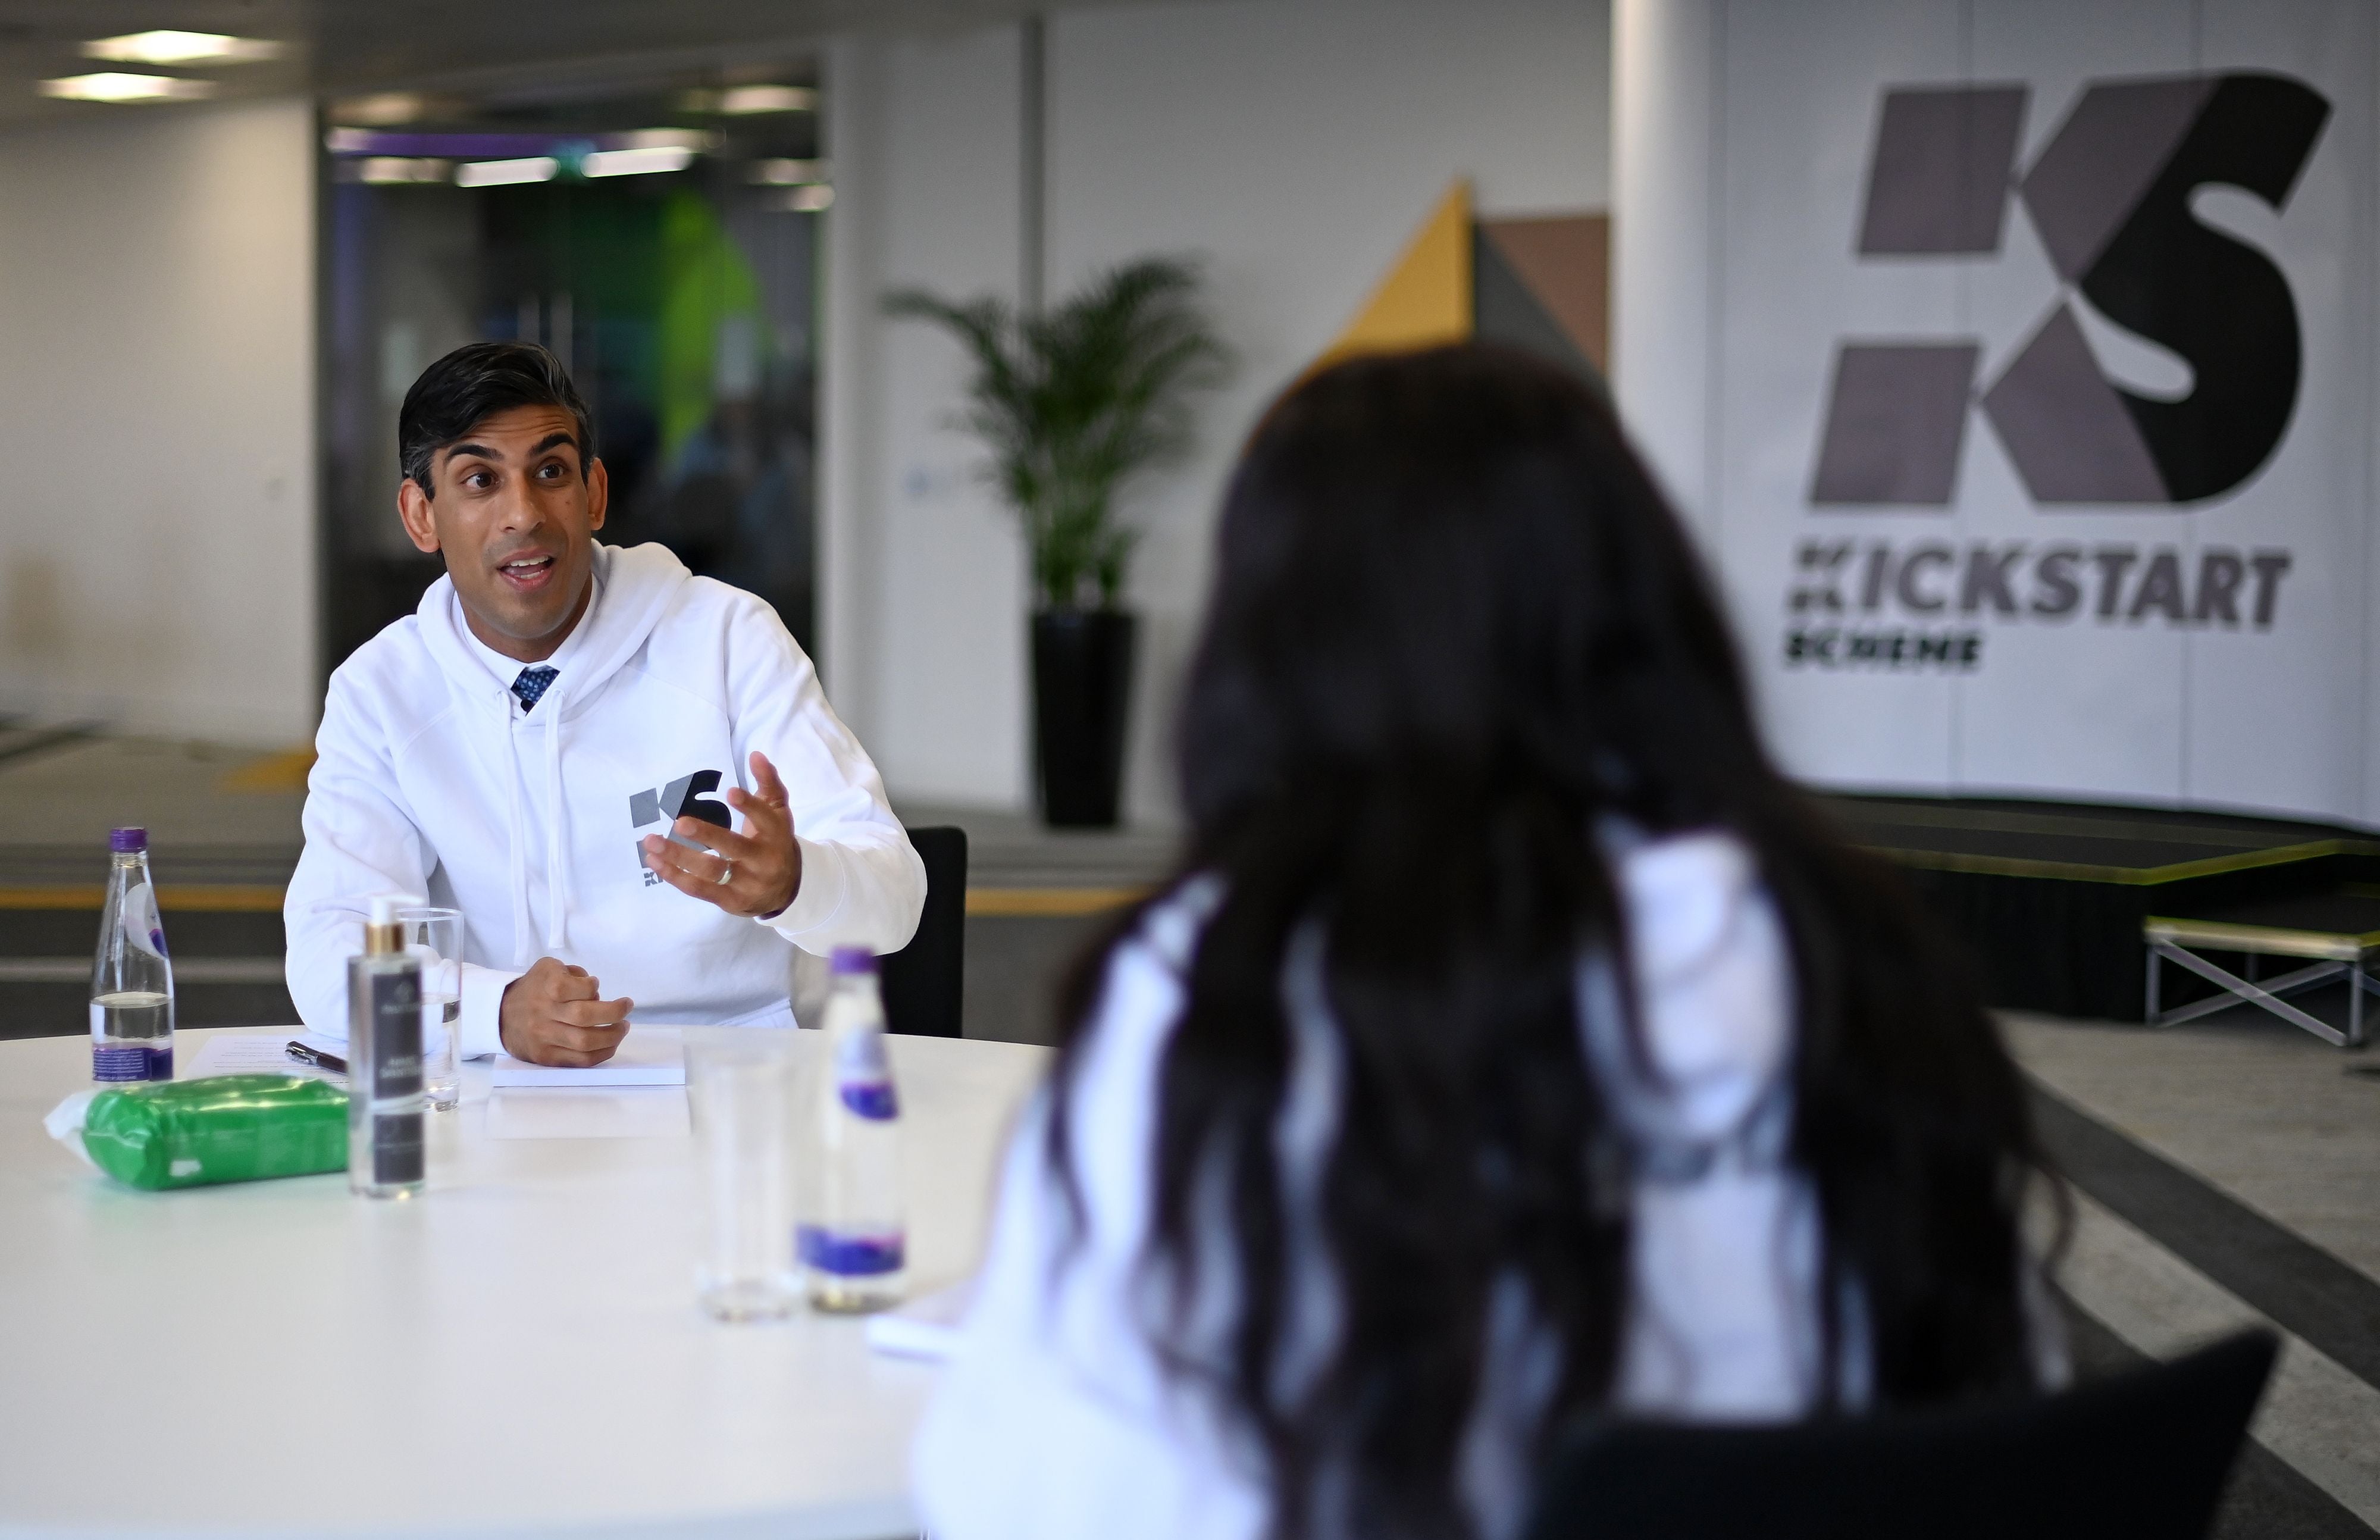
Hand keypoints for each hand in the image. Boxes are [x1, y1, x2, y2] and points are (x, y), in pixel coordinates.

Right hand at [499, 957, 633, 1065]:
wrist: (500, 1014)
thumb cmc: (534, 989)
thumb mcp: (549, 968)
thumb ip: (573, 973)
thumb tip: (594, 989)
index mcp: (547, 987)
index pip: (582, 989)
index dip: (594, 988)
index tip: (595, 987)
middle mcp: (544, 1013)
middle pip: (586, 1017)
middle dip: (614, 1012)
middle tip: (627, 1007)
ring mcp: (544, 1038)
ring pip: (585, 1042)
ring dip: (613, 1036)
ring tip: (623, 1027)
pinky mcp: (546, 1057)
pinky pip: (580, 1061)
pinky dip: (602, 1054)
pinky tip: (611, 1044)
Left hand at [640, 750, 802, 918]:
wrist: (786, 890)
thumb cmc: (775, 842)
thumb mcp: (778, 813)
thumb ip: (768, 783)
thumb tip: (756, 755)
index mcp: (776, 836)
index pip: (764, 819)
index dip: (749, 807)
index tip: (730, 792)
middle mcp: (763, 861)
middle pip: (734, 848)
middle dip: (707, 835)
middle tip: (680, 822)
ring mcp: (745, 883)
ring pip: (710, 871)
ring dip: (679, 857)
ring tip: (651, 842)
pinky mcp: (729, 900)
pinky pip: (699, 890)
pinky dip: (674, 876)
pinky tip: (655, 861)